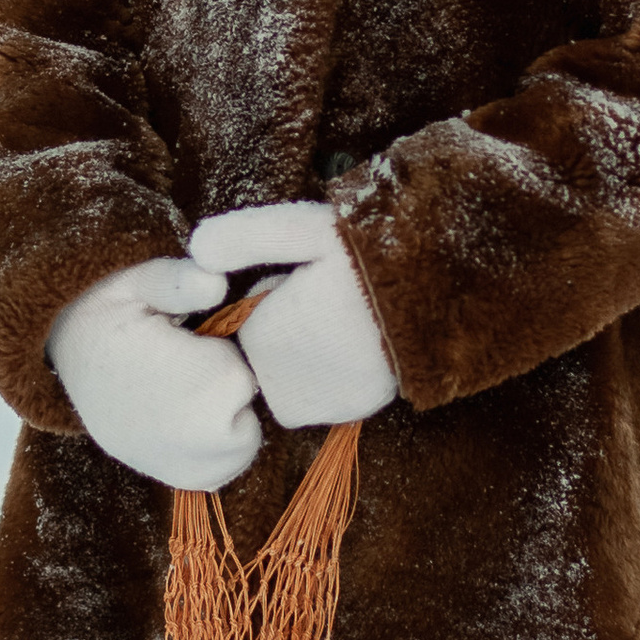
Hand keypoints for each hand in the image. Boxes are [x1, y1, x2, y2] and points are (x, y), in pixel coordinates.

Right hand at [45, 256, 260, 489]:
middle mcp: (201, 440)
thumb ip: (180, 280)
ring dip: (230, 413)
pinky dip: (220, 446)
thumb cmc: (108, 317)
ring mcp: (194, 468)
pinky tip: (187, 419)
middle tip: (187, 365)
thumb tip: (216, 280)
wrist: (69, 367)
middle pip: (255, 401)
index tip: (190, 339)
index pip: (254, 362)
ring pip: (248, 435)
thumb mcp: (137, 283)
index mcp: (202, 387)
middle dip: (230, 380)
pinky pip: (230, 465)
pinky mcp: (188, 482)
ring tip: (185, 390)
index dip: (225, 345)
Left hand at [187, 201, 399, 429]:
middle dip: (290, 329)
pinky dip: (333, 378)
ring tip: (348, 322)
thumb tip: (195, 250)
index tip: (309, 281)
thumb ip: (247, 237)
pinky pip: (324, 396)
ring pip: (293, 376)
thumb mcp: (306, 229)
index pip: (250, 322)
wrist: (443, 290)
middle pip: (269, 352)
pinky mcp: (351, 409)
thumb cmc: (370, 253)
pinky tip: (359, 347)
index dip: (277, 298)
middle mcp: (286, 379)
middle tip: (332, 300)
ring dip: (309, 355)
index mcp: (265, 335)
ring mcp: (320, 400)